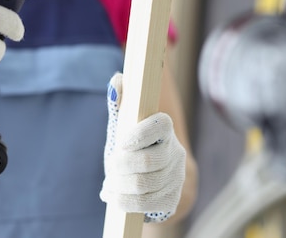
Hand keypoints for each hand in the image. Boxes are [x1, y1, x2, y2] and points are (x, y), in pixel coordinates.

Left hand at [100, 72, 185, 222]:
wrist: (149, 179)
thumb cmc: (133, 147)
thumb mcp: (124, 126)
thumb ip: (120, 104)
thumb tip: (117, 80)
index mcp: (165, 129)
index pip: (160, 125)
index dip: (140, 134)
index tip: (121, 143)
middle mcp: (176, 153)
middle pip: (147, 162)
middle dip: (120, 166)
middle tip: (111, 165)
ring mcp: (176, 178)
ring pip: (142, 186)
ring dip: (118, 186)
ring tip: (109, 184)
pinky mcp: (171, 200)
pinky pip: (144, 204)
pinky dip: (122, 201)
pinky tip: (114, 195)